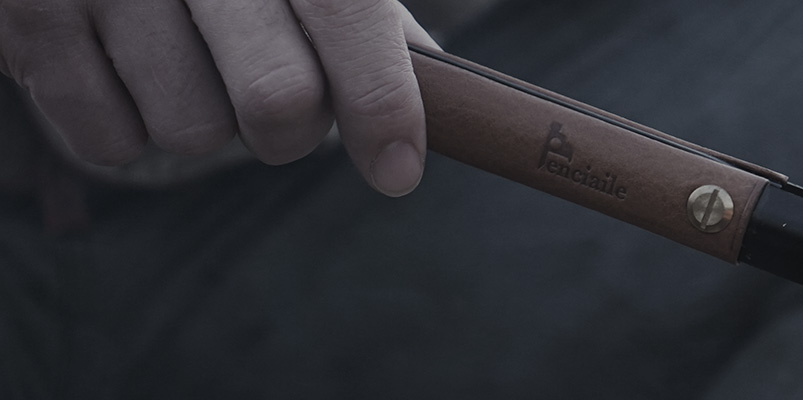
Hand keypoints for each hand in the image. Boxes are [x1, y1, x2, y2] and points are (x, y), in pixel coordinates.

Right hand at [0, 0, 438, 195]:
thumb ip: (361, 16)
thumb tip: (442, 87)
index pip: (348, 17)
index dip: (382, 103)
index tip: (398, 171)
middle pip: (276, 99)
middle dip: (291, 132)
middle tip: (280, 112)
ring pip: (191, 131)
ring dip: (202, 123)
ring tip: (183, 64)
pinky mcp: (27, 17)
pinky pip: (107, 140)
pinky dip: (125, 127)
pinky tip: (121, 68)